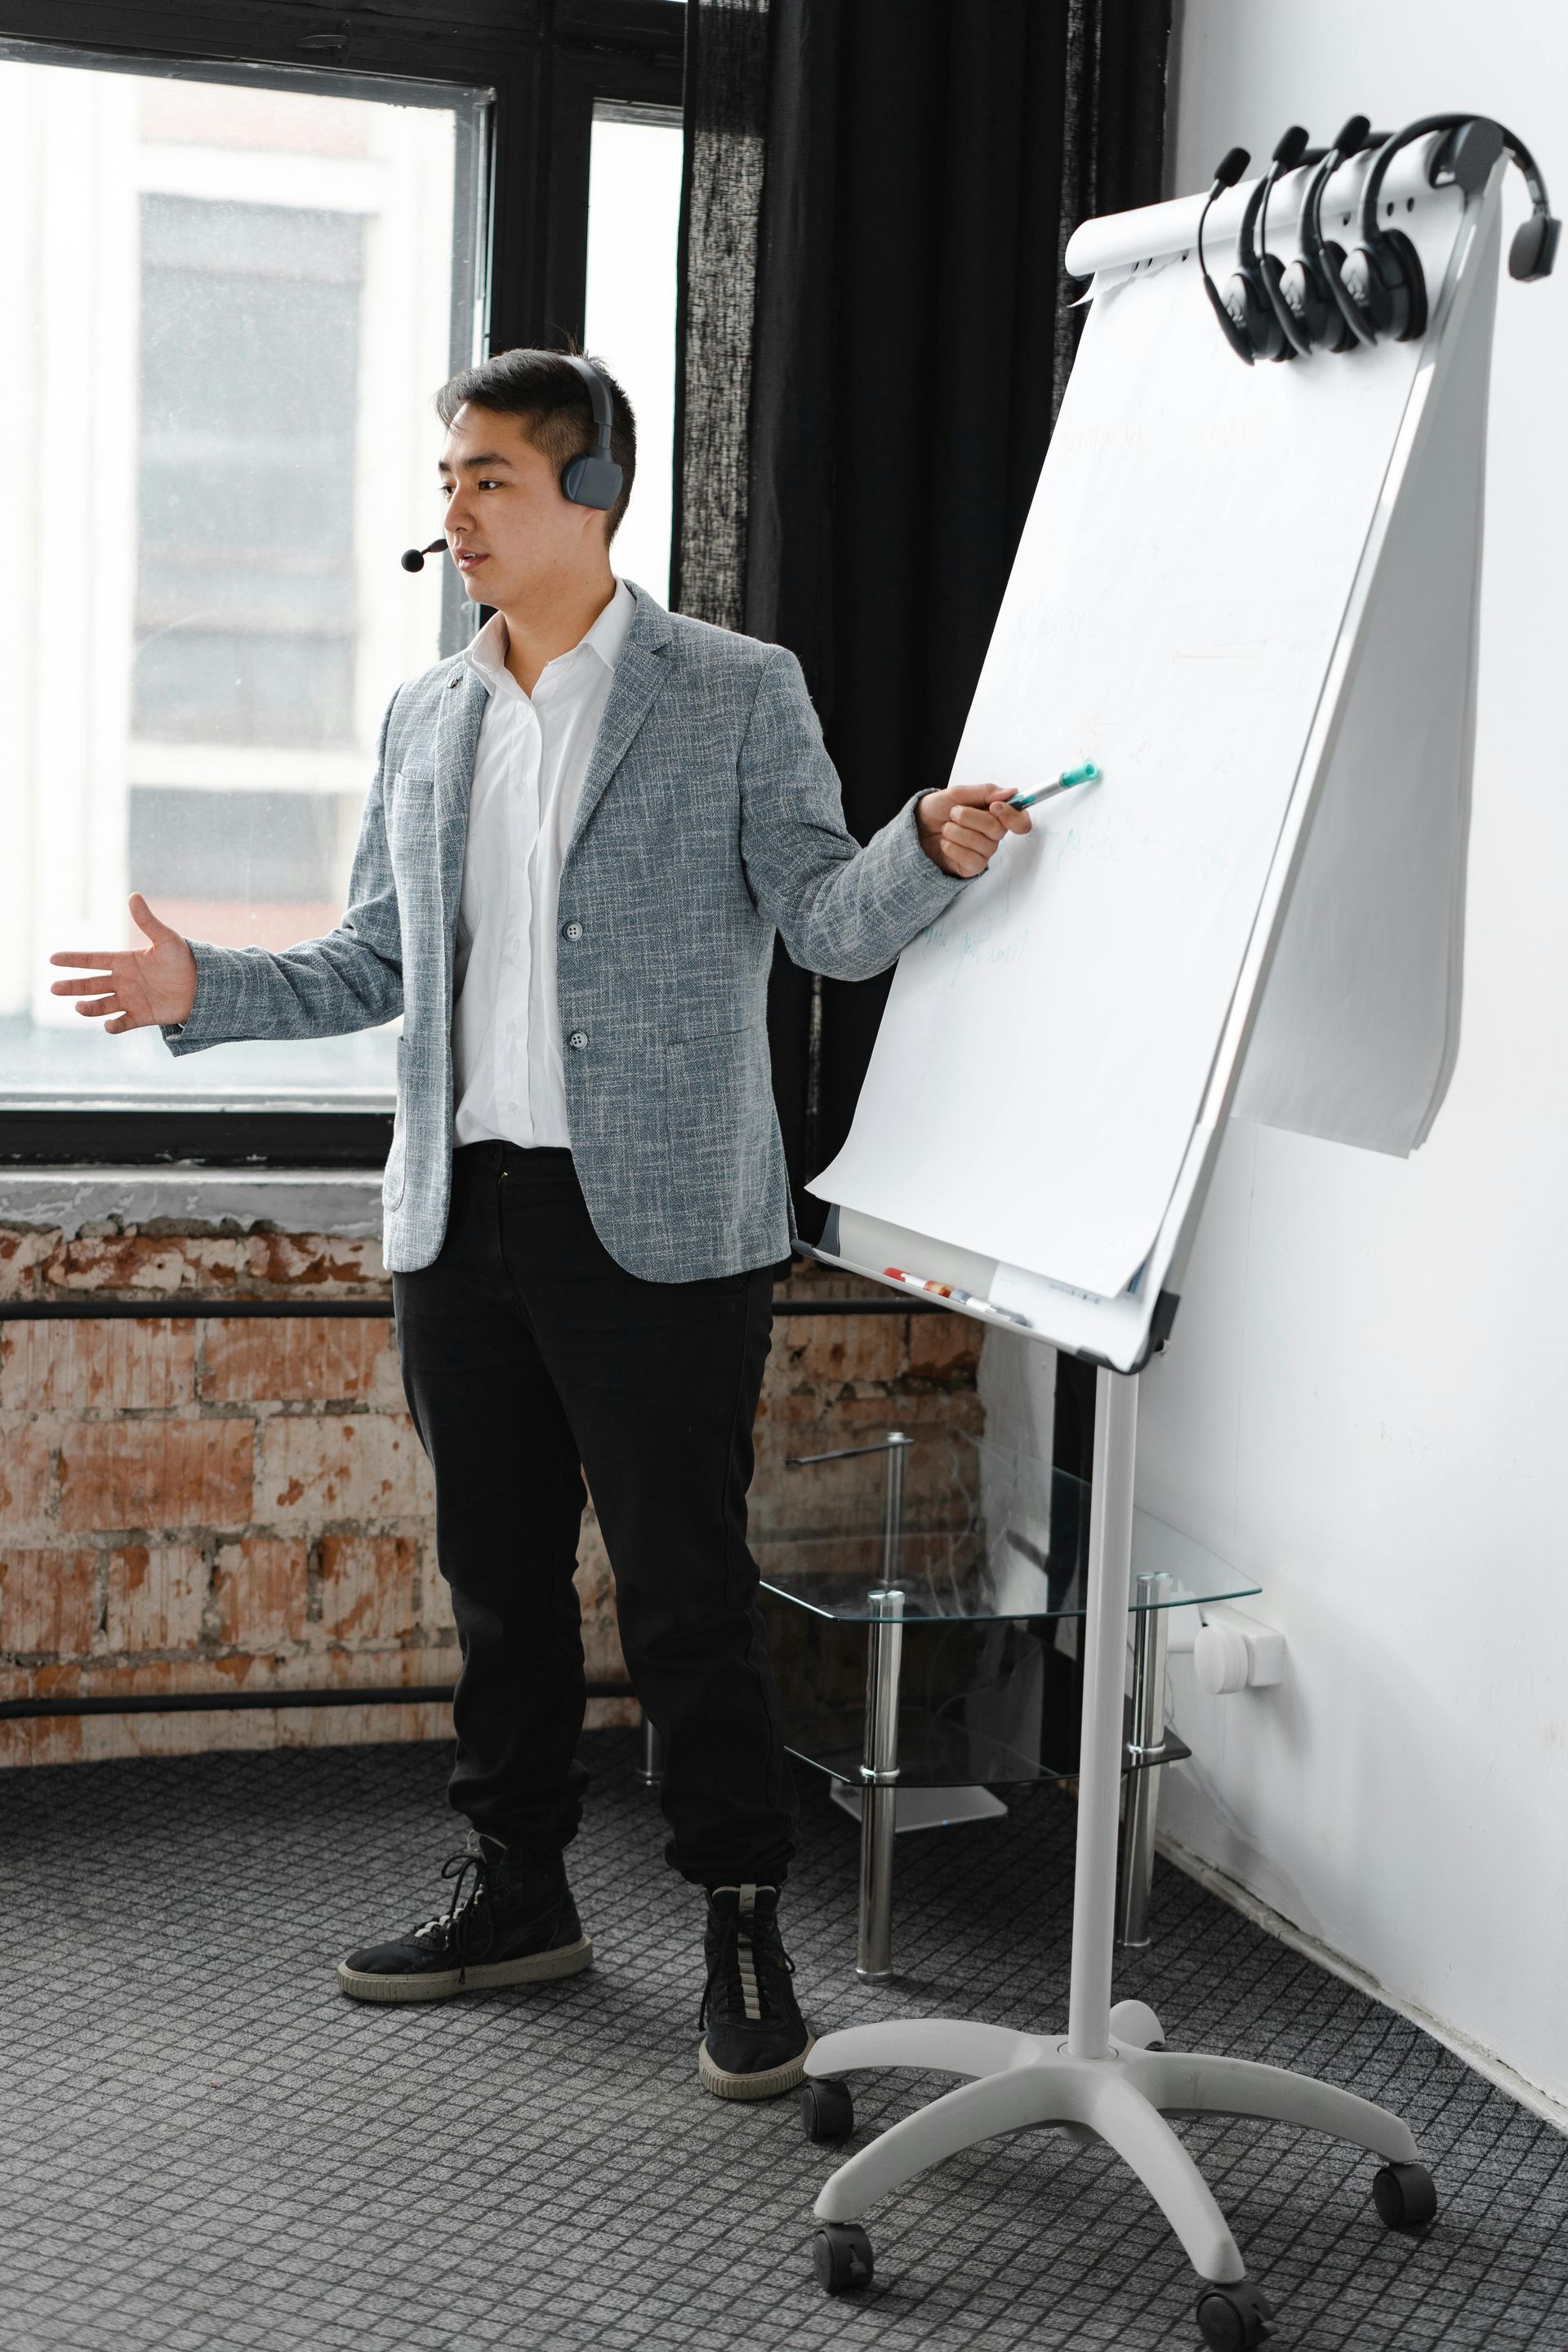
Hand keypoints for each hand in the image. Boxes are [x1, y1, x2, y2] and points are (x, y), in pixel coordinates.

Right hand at [49, 894, 198, 1032]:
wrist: (203, 985)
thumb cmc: (184, 960)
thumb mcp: (166, 939)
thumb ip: (147, 921)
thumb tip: (134, 896)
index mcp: (124, 961)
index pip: (93, 959)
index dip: (74, 960)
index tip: (52, 958)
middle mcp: (123, 981)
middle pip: (91, 984)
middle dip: (73, 987)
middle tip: (54, 988)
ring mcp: (131, 999)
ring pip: (103, 1005)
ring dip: (90, 1007)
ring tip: (79, 1008)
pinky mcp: (142, 1016)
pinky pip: (124, 1022)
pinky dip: (115, 1025)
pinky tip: (108, 1025)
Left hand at [916, 784, 1031, 877]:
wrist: (915, 829)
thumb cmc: (936, 811)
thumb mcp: (957, 793)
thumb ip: (985, 792)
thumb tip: (1011, 792)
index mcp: (994, 815)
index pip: (1020, 821)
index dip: (1012, 815)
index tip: (994, 807)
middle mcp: (993, 835)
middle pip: (997, 829)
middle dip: (969, 818)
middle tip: (953, 813)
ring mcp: (983, 852)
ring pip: (983, 844)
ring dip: (957, 832)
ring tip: (946, 828)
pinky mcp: (972, 867)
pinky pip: (972, 859)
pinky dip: (953, 847)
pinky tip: (945, 843)